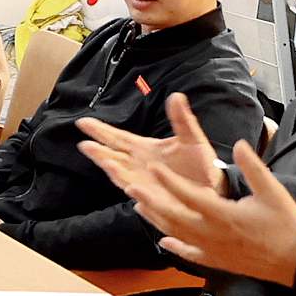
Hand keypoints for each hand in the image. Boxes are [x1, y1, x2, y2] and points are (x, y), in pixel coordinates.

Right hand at [72, 91, 228, 209]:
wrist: (213, 188)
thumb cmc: (199, 163)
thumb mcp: (191, 138)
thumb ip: (182, 119)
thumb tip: (176, 96)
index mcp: (144, 149)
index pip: (117, 138)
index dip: (100, 130)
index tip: (82, 122)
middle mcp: (138, 166)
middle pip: (112, 156)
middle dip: (98, 151)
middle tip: (84, 144)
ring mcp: (143, 183)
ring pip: (121, 175)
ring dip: (112, 169)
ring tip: (105, 162)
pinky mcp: (155, 199)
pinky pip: (142, 194)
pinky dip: (134, 190)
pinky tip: (129, 185)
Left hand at [79, 94, 295, 283]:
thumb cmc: (286, 225)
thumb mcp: (273, 192)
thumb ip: (254, 168)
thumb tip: (240, 143)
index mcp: (224, 215)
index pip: (189, 195)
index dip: (169, 181)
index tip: (153, 167)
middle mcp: (212, 234)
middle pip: (173, 216)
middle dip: (151, 201)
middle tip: (131, 187)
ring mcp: (212, 250)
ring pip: (176, 234)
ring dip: (156, 220)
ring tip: (139, 206)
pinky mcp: (217, 262)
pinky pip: (189, 254)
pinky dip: (174, 246)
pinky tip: (163, 240)